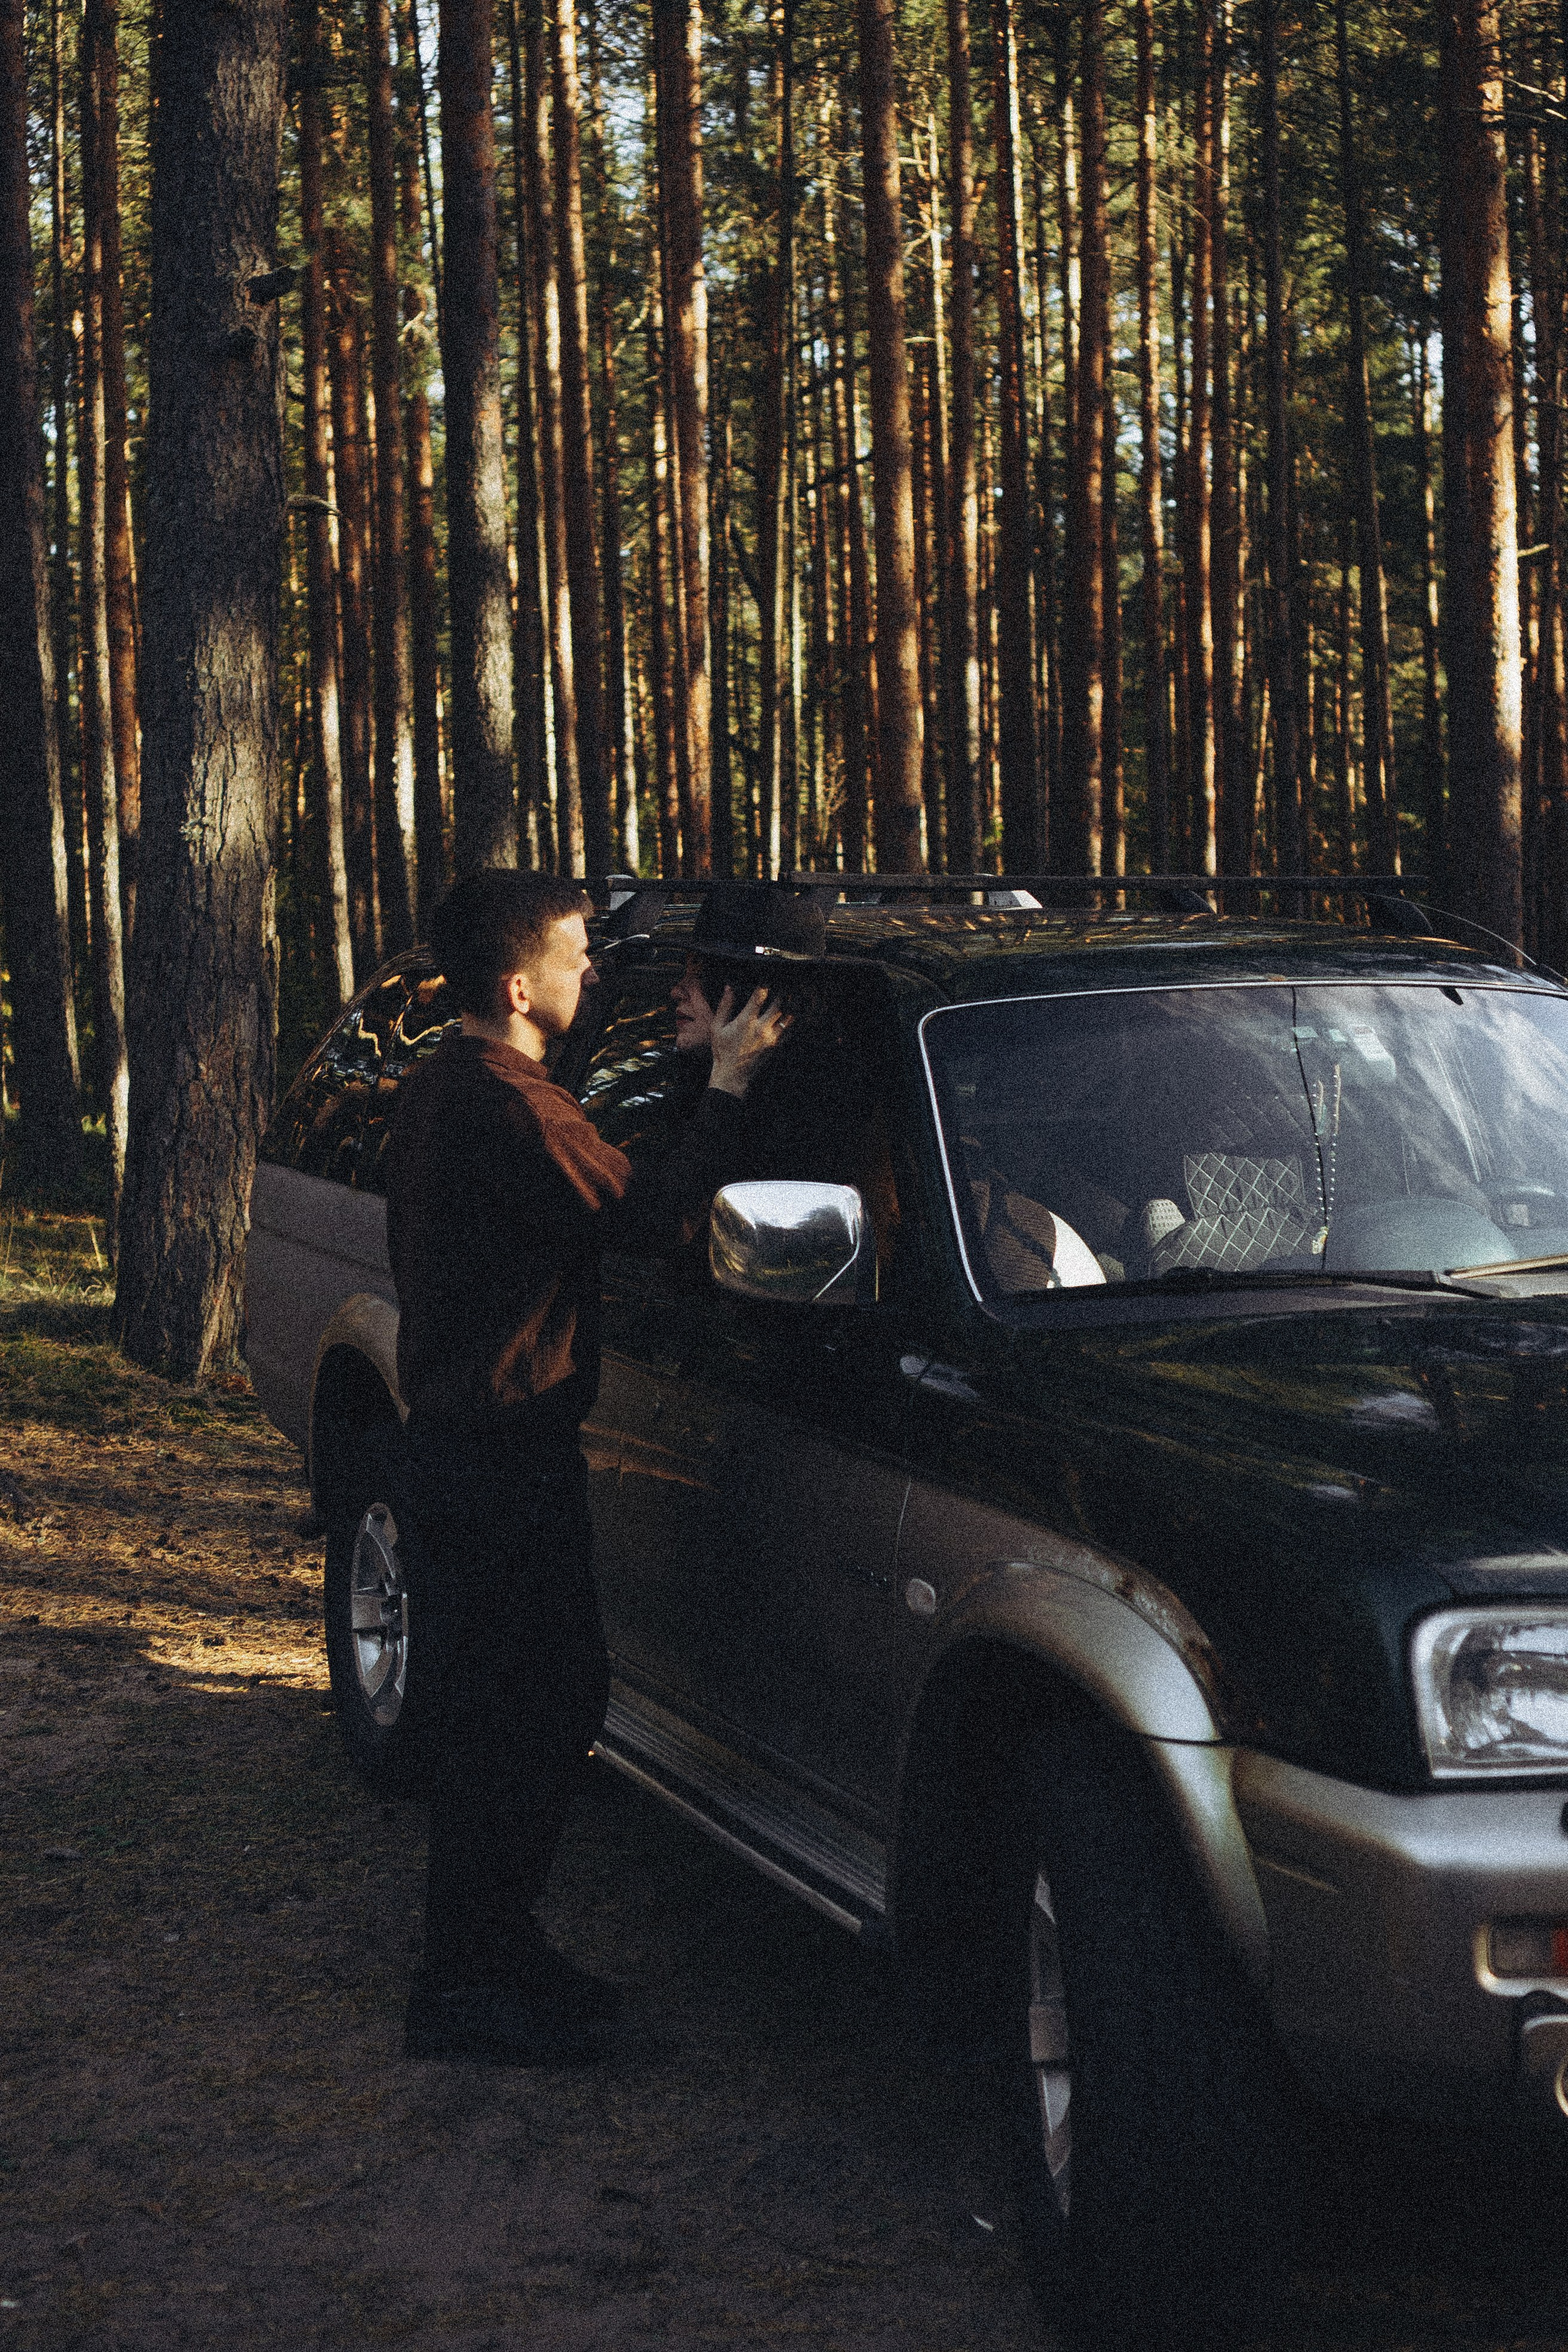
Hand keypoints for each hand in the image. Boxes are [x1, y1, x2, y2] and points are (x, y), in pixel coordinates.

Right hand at [707, 983, 791, 1098]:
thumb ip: (724, 1006)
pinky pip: (790, 1031)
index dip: (765, 984)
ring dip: (791, 1004)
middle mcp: (761, 1028)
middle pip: (779, 1003)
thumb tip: (729, 988)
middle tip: (784, 983)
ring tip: (792, 995)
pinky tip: (794, 1013)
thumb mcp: (717, 1027)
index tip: (767, 978)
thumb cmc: (723, 1051)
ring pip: (788, 1016)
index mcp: (746, 1021)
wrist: (733, 1075)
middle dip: (782, 991)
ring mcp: (771, 1037)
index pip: (760, 996)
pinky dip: (793, 1021)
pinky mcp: (777, 1046)